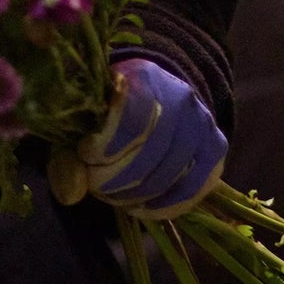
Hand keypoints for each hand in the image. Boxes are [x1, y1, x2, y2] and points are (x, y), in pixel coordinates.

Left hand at [78, 57, 225, 217]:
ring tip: (114, 194)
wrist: (156, 91)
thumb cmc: (108, 107)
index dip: (103, 148)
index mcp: (141, 77)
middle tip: (95, 184)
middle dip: (114, 180)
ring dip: (134, 196)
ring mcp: (202, 122)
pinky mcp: (216, 146)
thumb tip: (69, 194)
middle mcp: (179, 96)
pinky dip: (163, 206)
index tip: (85, 155)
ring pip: (169, 177)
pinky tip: (140, 206)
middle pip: (148, 155)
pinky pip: (192, 190)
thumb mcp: (80, 120)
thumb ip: (67, 156)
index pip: (129, 121)